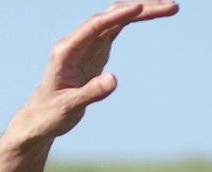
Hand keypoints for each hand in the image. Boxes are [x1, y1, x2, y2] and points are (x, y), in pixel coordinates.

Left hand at [3, 1, 176, 150]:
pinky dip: (135, 20)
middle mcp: (77, 42)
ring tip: (171, 9)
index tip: (139, 8)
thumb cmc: (50, 115)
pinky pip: (117, 28)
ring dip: (142, 11)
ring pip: (117, 19)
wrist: (39, 119)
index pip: (95, 26)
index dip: (117, 16)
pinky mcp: (96, 50)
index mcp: (66, 51)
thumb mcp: (69, 108)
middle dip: (140, 9)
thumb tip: (114, 80)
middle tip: (172, 8)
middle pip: (110, 16)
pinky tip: (154, 14)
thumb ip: (90, 93)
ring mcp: (87, 44)